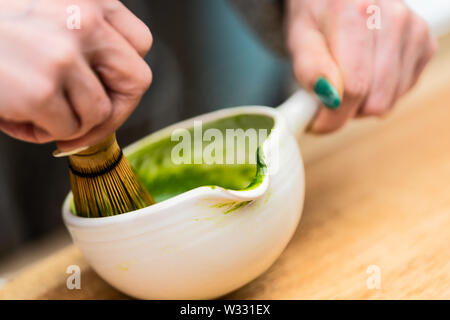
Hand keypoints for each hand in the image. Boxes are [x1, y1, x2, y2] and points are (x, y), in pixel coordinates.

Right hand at [0, 0, 151, 151]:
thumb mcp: (46, 15)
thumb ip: (84, 41)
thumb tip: (109, 91)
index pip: (140, 43)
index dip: (126, 75)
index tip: (109, 92)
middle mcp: (84, 19)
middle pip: (137, 80)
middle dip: (117, 110)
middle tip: (91, 123)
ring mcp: (64, 54)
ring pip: (100, 113)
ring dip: (71, 123)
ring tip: (34, 110)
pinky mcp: (42, 89)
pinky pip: (68, 131)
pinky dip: (44, 133)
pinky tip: (16, 115)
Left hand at [286, 0, 436, 132]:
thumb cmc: (316, 18)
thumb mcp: (299, 38)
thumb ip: (310, 69)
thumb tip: (331, 98)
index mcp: (356, 13)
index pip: (353, 89)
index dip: (331, 116)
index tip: (315, 121)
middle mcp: (393, 18)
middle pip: (374, 101)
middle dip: (346, 109)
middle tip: (328, 94)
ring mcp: (414, 31)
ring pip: (389, 102)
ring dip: (363, 103)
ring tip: (347, 78)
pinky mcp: (425, 45)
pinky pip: (401, 93)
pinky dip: (380, 92)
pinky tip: (367, 71)